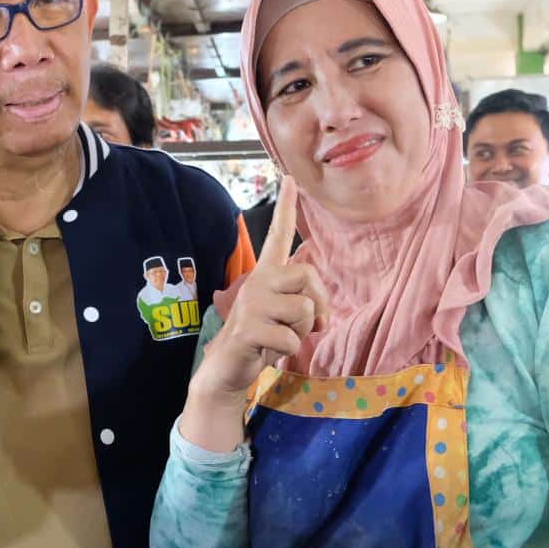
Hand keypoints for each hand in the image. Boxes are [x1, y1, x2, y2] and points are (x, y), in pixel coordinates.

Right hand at [191, 175, 324, 397]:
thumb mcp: (283, 316)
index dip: (285, 208)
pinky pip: (290, 337)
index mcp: (266, 275)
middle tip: (306, 326)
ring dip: (301, 332)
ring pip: (303, 309)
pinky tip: (268, 351)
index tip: (290, 178)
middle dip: (318, 305)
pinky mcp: (248, 328)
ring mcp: (251, 304)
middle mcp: (258, 282)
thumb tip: (321, 313)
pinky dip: (287, 350)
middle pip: (308, 275)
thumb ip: (302, 304)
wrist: (227, 368)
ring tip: (280, 338)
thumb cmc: (261, 339)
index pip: (277, 236)